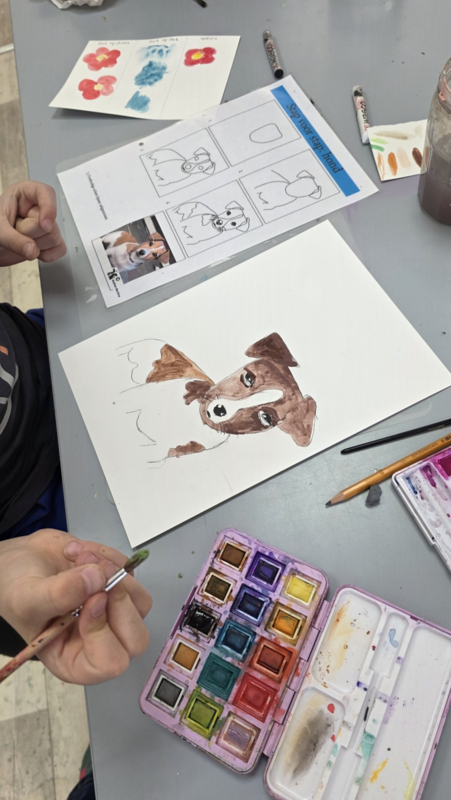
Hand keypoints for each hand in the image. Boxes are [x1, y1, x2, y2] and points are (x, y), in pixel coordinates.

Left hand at [0, 181, 66, 266]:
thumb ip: (14, 240)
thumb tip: (33, 250)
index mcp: (24, 195)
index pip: (45, 193)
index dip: (48, 208)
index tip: (44, 225)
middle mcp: (37, 208)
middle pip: (50, 223)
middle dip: (32, 234)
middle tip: (16, 232)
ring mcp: (45, 226)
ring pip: (55, 238)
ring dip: (37, 245)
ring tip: (22, 240)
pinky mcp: (49, 241)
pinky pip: (60, 249)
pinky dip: (49, 254)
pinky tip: (34, 251)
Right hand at [0, 529, 151, 684]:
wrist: (20, 560)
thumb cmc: (15, 589)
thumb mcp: (28, 597)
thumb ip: (60, 593)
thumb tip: (98, 579)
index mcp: (74, 659)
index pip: (110, 663)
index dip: (105, 632)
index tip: (91, 601)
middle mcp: (99, 641)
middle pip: (136, 638)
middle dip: (120, 602)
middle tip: (95, 573)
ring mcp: (113, 614)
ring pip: (140, 603)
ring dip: (113, 572)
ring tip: (79, 557)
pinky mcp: (119, 587)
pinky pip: (132, 573)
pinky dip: (108, 556)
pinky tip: (78, 553)